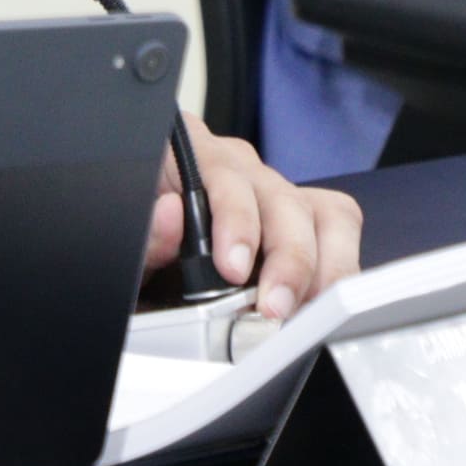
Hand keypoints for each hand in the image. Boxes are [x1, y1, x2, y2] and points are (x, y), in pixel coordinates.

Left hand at [148, 114, 362, 319]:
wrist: (152, 247)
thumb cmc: (144, 238)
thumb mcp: (129, 240)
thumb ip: (147, 234)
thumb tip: (171, 216)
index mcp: (185, 153)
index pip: (221, 173)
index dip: (235, 221)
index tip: (232, 269)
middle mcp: (238, 165)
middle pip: (281, 198)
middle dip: (286, 259)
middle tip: (273, 307)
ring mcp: (273, 189)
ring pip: (321, 215)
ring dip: (319, 270)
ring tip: (301, 312)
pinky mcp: (304, 215)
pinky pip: (337, 230)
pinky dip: (335, 269)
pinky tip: (317, 301)